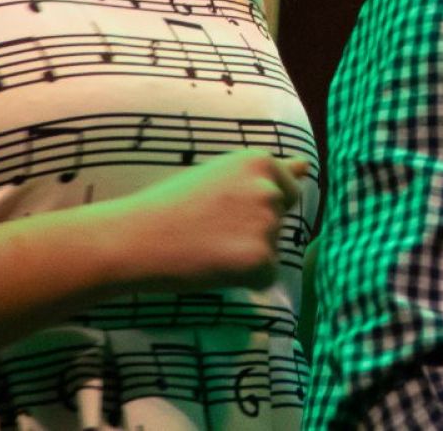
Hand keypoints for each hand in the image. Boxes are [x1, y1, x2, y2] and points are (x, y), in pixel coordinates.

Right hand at [108, 150, 307, 291]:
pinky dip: (244, 281)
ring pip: (271, 250)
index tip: (221, 210)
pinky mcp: (261, 260)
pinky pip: (265, 278)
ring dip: (246, 256)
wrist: (135, 238)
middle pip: (280, 222)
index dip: (252, 208)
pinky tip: (212, 268)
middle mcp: (271, 189)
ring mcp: (268, 224)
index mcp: (261, 161)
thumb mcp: (221, 175)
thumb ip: (268, 173)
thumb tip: (306, 166)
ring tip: (206, 246)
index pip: (286, 192)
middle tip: (209, 229)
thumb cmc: (171, 206)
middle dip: (253, 231)